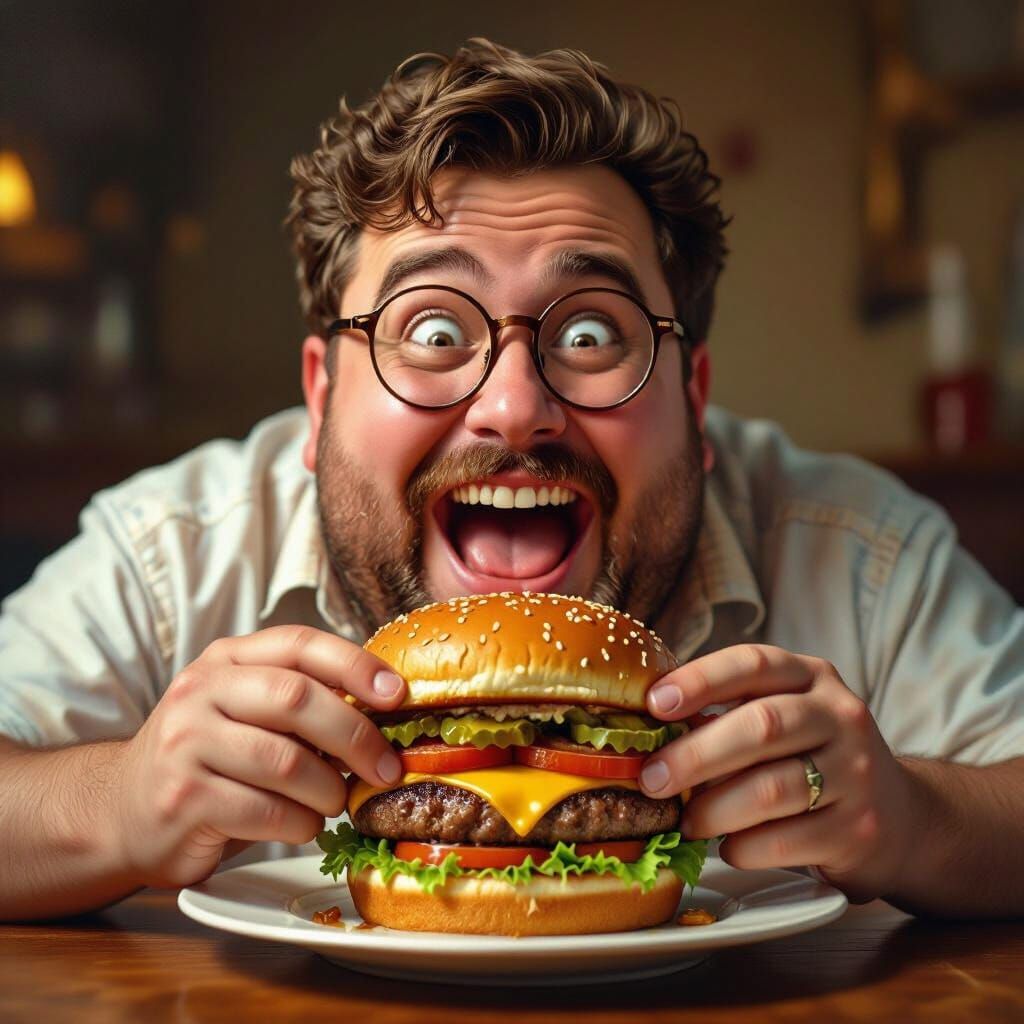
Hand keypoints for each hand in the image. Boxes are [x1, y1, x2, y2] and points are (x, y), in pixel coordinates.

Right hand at [113, 625, 405, 888]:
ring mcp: (187, 743)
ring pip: (286, 762)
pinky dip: (300, 823)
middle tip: (387, 766)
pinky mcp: (184, 798)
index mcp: (226, 659)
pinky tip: (301, 824)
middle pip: (296, 699)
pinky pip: (267, 811)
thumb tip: (386, 709)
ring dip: (328, 790)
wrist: (122, 810)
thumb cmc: (211, 759)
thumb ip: (300, 701)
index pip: (299, 644)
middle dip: (355, 734)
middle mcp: (201, 691)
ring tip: (335, 801)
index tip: (398, 693)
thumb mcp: (246, 712)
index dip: (355, 665)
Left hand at [639, 644, 915, 901]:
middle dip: (696, 754)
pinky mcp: (858, 829)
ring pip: (773, 787)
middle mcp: (840, 715)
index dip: (701, 680)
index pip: (753, 663)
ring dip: (715, 808)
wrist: (901, 817)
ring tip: (686, 821)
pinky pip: (787, 838)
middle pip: (761, 726)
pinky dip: (745, 846)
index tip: (654, 703)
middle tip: (652, 779)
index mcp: (811, 676)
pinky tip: (728, 848)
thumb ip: (728, 713)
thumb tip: (648, 732)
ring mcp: (856, 772)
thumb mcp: (783, 717)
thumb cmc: (813, 758)